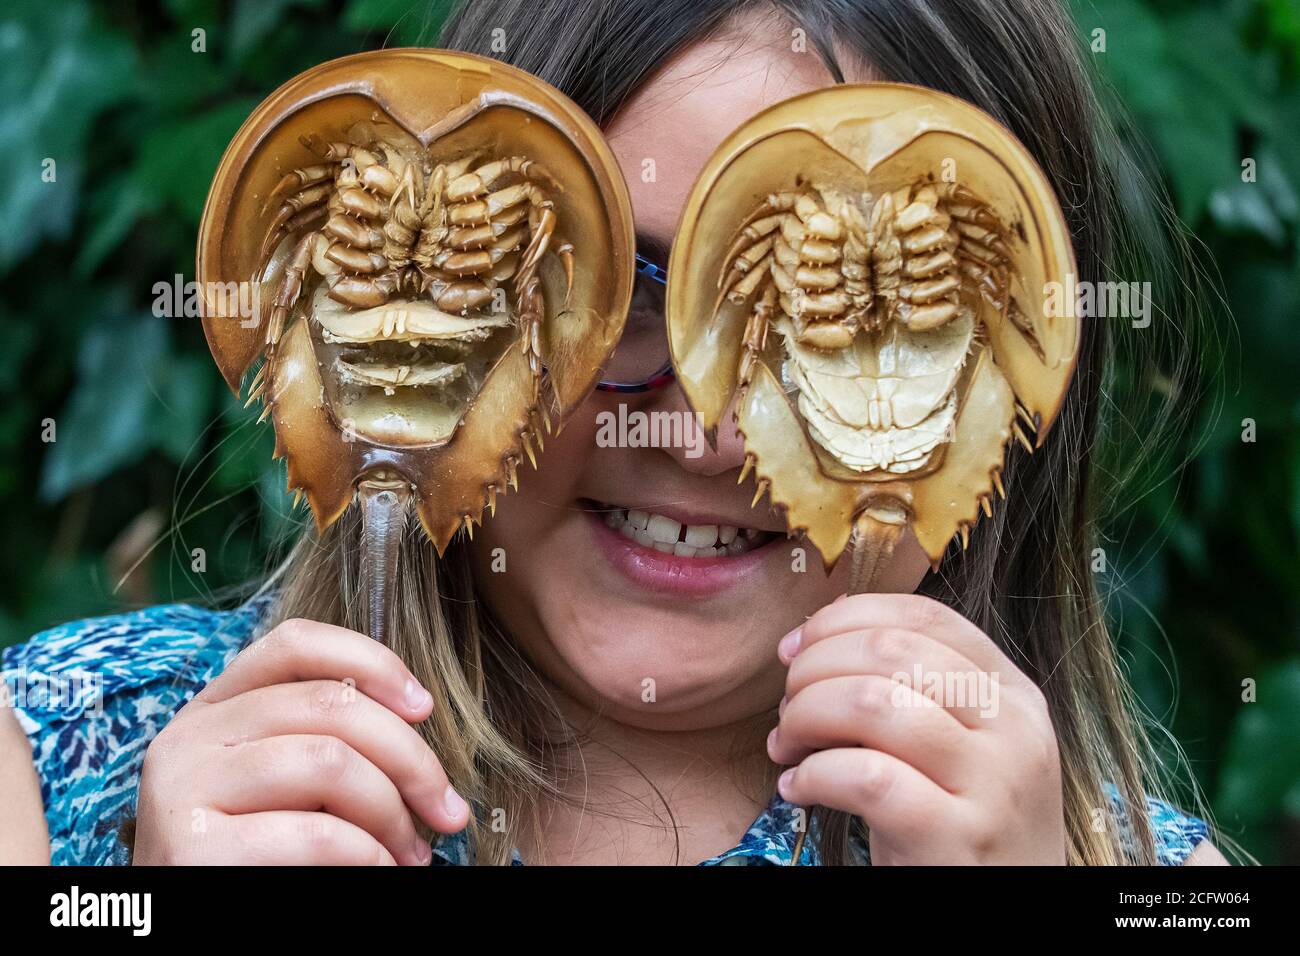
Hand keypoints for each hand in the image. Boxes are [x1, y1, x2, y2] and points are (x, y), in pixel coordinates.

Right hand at [133, 619, 466, 864]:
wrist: (187, 926)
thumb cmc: (256, 857)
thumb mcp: (284, 785)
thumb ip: (324, 738)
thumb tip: (415, 711)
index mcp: (211, 710)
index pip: (295, 643)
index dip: (371, 660)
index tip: (425, 707)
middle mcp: (187, 738)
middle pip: (329, 704)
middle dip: (411, 757)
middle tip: (446, 809)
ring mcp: (183, 790)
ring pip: (329, 762)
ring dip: (392, 812)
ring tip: (411, 852)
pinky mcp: (192, 848)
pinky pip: (318, 834)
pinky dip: (370, 853)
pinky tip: (382, 870)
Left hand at [769, 594, 1065, 864]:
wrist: (1005, 914)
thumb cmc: (958, 823)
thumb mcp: (954, 744)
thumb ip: (907, 686)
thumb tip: (820, 629)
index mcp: (1012, 693)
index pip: (923, 616)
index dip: (843, 619)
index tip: (794, 647)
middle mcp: (1014, 730)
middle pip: (890, 650)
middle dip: (814, 669)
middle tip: (788, 709)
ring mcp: (993, 784)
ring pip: (872, 702)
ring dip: (806, 717)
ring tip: (788, 747)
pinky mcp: (958, 838)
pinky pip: (866, 778)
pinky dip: (813, 775)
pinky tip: (799, 789)